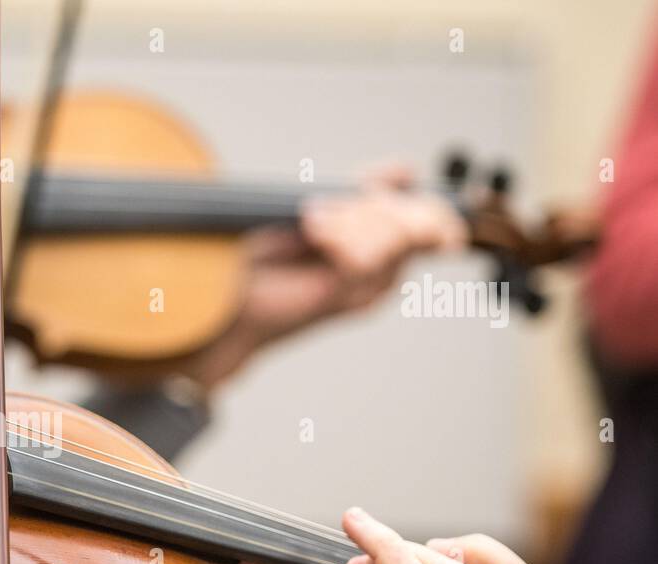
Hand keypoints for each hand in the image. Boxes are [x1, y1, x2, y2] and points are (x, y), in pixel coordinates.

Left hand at [185, 173, 467, 387]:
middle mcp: (385, 276)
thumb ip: (364, 194)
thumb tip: (409, 171)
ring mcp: (367, 291)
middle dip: (376, 203)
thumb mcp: (323, 212)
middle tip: (322, 208)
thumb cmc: (263, 257)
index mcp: (385, 253)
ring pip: (392, 238)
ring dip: (348, 218)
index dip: (414, 198)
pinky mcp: (343, 298)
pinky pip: (362, 257)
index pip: (433, 219)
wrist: (225, 295)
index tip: (374, 183)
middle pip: (418, 224)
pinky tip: (312, 230)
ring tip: (309, 223)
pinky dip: (335, 234)